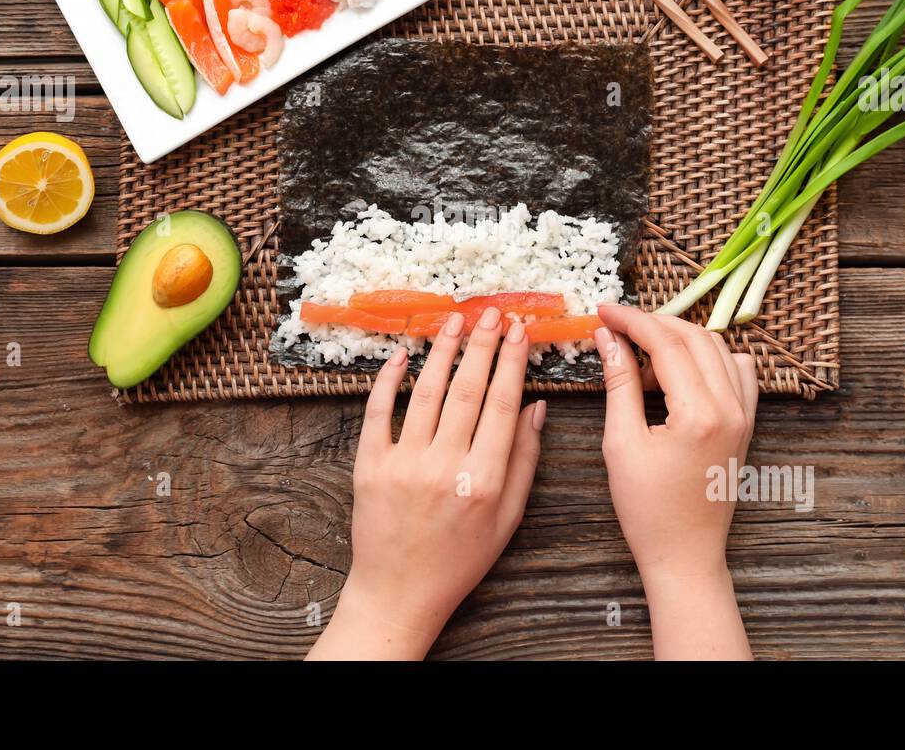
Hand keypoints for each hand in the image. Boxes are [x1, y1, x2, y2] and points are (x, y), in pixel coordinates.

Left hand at [307, 308, 544, 659]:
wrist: (399, 593)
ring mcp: (403, 464)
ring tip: (454, 321)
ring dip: (442, 351)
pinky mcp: (369, 467)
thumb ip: (523, 461)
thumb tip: (535, 406)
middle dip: (482, 344)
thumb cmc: (459, 559)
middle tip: (491, 312)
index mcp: (484, 480)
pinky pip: (378, 413)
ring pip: (426, 393)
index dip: (511, 361)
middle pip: (467, 389)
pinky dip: (388, 381)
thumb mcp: (507, 519)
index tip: (518, 330)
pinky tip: (401, 355)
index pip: (501, 404)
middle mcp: (444, 467)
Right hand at [594, 304, 757, 659]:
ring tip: (641, 354)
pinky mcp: (747, 423)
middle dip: (653, 323)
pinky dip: (709, 358)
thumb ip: (618, 383)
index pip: (666, 344)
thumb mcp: (622, 442)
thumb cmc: (648, 509)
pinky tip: (680, 372)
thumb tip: (607, 338)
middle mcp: (732, 408)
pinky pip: (737, 371)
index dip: (632, 321)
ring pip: (717, 348)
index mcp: (700, 413)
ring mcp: (745, 415)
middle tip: (616, 326)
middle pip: (695, 338)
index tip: (603, 311)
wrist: (685, 554)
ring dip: (679, 339)